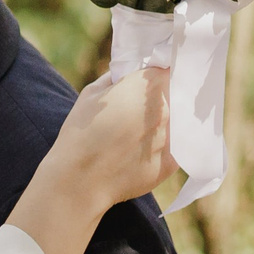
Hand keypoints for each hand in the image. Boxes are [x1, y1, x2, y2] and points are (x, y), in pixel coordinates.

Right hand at [51, 65, 171, 204]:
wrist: (80, 181)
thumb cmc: (80, 134)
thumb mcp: (90, 94)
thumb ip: (116, 79)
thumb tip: (127, 76)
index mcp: (146, 87)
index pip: (161, 72)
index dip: (150, 78)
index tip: (140, 85)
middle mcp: (165, 110)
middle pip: (171, 98)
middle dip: (155, 103)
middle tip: (131, 114)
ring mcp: (172, 137)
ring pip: (173, 124)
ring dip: (158, 126)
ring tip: (131, 138)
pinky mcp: (172, 163)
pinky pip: (172, 149)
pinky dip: (158, 150)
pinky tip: (135, 155)